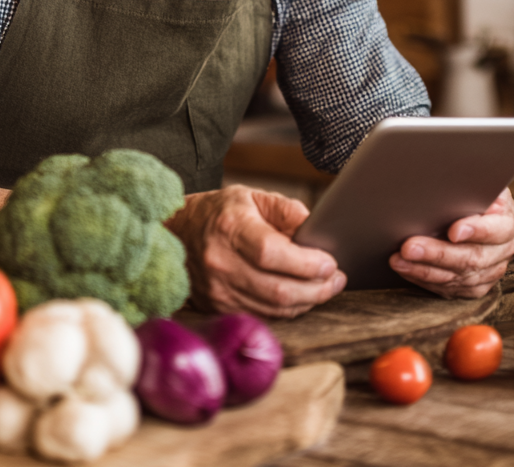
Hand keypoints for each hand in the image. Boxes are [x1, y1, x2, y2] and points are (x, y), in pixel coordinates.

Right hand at [166, 184, 345, 317]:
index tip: (330, 262)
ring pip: (273, 308)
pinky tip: (299, 296)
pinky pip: (262, 316)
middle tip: (336, 279)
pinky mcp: (217, 306)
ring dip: (306, 301)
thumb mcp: (252, 197)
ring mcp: (217, 288)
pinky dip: (286, 310)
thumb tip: (316, 233)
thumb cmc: (220, 212)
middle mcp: (220, 260)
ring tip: (324, 287)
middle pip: (277, 289)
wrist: (177, 232)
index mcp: (230, 226)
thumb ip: (287, 211)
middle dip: (316, 288)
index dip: (307, 263)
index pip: (272, 253)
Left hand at [389, 188, 513, 298]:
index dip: (476, 231)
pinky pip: (451, 289)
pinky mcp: (475, 285)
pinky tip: (406, 270)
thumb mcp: (475, 181)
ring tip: (399, 260)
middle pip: (473, 257)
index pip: (497, 229)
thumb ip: (472, 185)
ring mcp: (490, 270)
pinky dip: (426, 280)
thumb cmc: (468, 191)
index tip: (453, 231)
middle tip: (409, 247)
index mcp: (506, 221)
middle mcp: (503, 249)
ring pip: (459, 276)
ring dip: (425, 269)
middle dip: (438, 253)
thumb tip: (466, 186)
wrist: (470, 208)